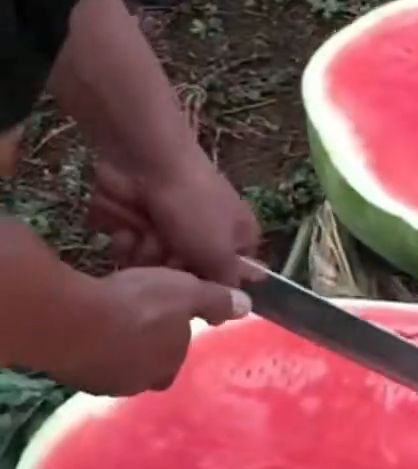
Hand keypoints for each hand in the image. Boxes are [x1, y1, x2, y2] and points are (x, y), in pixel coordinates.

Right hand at [54, 266, 250, 396]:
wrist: (75, 322)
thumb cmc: (140, 307)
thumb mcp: (186, 293)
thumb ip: (215, 300)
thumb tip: (247, 307)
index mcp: (167, 369)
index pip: (174, 354)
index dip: (169, 332)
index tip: (159, 310)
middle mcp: (136, 384)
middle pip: (143, 362)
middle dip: (140, 340)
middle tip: (132, 310)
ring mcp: (101, 383)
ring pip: (112, 360)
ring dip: (112, 341)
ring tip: (105, 311)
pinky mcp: (70, 376)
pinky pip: (82, 355)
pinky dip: (85, 340)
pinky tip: (81, 319)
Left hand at [87, 156, 260, 285]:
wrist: (144, 158)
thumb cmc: (193, 205)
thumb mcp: (221, 251)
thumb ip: (228, 284)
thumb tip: (240, 309)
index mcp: (236, 239)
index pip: (231, 280)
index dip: (213, 287)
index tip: (199, 289)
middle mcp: (204, 237)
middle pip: (186, 280)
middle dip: (173, 269)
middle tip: (171, 251)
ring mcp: (168, 230)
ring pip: (153, 270)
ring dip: (147, 253)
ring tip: (147, 230)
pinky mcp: (135, 224)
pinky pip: (127, 253)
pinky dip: (125, 240)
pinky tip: (127, 225)